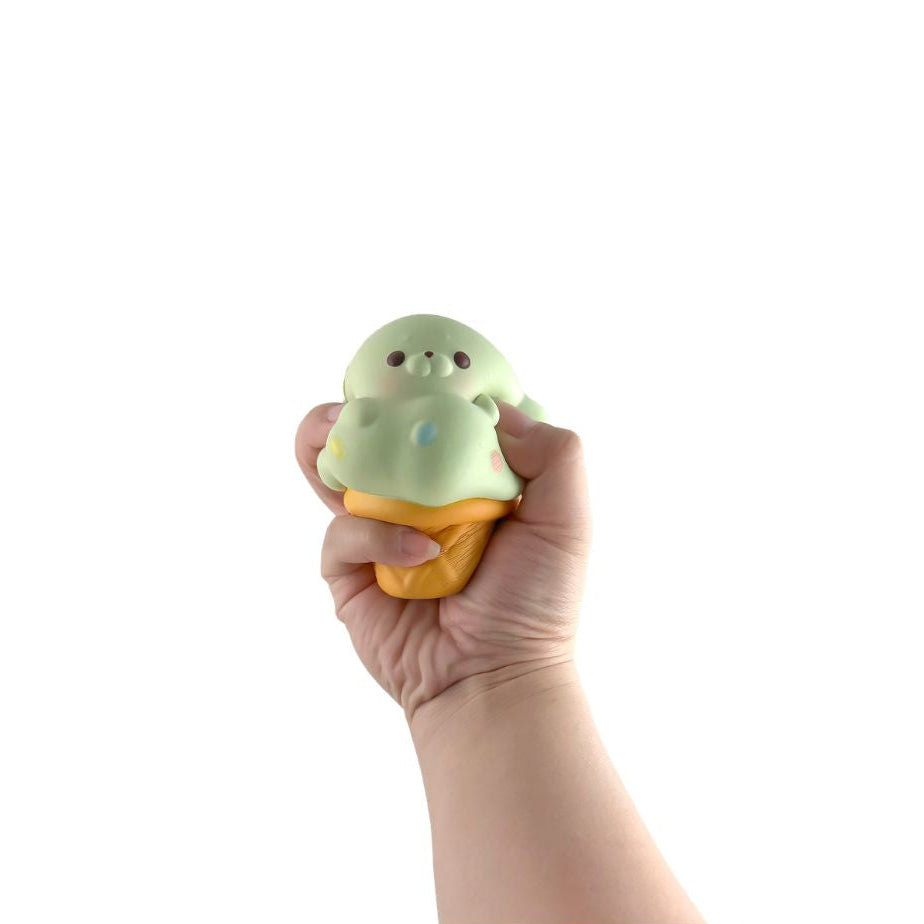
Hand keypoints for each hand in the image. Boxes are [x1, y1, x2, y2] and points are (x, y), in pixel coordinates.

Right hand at [295, 401, 590, 719]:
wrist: (495, 680)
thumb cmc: (535, 602)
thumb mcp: (567, 519)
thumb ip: (553, 452)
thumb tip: (494, 410)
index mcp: (464, 486)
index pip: (434, 426)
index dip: (422, 395)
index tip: (419, 372)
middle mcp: (418, 505)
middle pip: (372, 443)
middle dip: (355, 413)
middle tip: (355, 398)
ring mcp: (379, 536)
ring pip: (333, 478)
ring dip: (330, 448)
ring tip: (336, 428)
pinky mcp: (349, 573)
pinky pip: (342, 534)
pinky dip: (375, 537)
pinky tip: (419, 555)